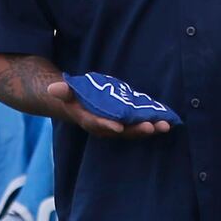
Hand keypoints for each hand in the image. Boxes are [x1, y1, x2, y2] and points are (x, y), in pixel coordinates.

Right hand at [43, 79, 170, 137]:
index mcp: (90, 120)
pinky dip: (152, 124)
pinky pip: (140, 125)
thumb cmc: (74, 97)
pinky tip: (167, 121)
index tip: (118, 127)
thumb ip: (63, 91)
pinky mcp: (126, 123)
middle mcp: (105, 127)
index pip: (98, 124)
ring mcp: (117, 127)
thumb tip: (53, 89)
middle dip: (137, 130)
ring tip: (166, 125)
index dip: (108, 126)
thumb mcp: (66, 92)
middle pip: (122, 131)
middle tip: (152, 126)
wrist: (78, 106)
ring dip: (150, 129)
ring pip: (134, 131)